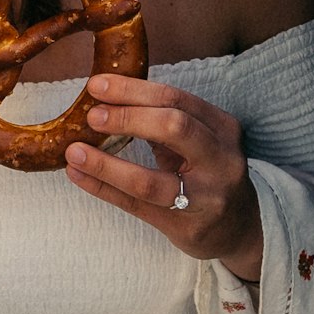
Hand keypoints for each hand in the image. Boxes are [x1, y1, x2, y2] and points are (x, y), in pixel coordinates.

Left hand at [63, 74, 264, 281]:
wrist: (239, 228)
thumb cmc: (208, 172)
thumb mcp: (201, 139)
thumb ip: (165, 120)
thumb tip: (106, 99)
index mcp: (223, 127)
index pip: (176, 99)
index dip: (134, 90)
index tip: (98, 85)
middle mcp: (220, 160)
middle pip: (173, 128)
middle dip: (127, 117)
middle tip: (91, 115)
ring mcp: (204, 197)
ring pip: (149, 180)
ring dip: (106, 164)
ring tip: (74, 151)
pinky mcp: (185, 226)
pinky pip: (136, 205)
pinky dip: (103, 188)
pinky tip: (79, 175)